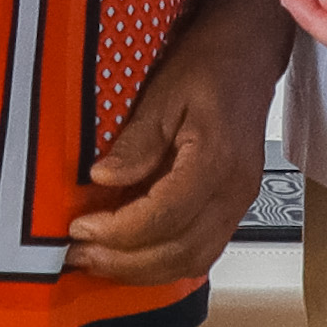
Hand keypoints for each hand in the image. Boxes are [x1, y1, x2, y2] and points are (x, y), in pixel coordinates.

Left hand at [65, 15, 277, 284]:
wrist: (249, 56)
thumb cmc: (209, 66)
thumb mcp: (163, 92)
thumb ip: (136, 142)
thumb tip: (103, 179)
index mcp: (216, 160)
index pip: (166, 216)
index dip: (119, 231)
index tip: (80, 228)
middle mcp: (233, 191)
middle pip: (179, 251)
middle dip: (123, 261)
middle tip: (78, 252)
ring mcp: (237, 204)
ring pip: (192, 261)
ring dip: (141, 271)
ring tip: (98, 260)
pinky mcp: (232, 209)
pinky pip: (201, 253)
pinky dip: (164, 265)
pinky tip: (131, 257)